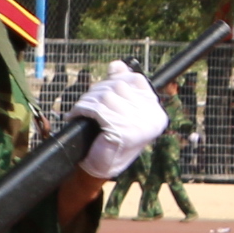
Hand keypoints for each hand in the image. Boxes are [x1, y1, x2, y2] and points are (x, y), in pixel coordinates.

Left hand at [72, 62, 167, 180]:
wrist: (100, 167)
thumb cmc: (110, 138)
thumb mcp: (121, 111)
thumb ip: (122, 87)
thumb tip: (117, 64)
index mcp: (156, 113)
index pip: (137, 80)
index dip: (116, 79)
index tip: (104, 89)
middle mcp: (151, 118)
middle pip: (119, 85)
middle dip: (98, 91)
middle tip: (88, 104)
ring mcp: (138, 124)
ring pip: (106, 96)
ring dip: (88, 101)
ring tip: (82, 111)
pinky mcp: (122, 131)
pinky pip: (97, 109)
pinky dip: (82, 110)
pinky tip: (77, 116)